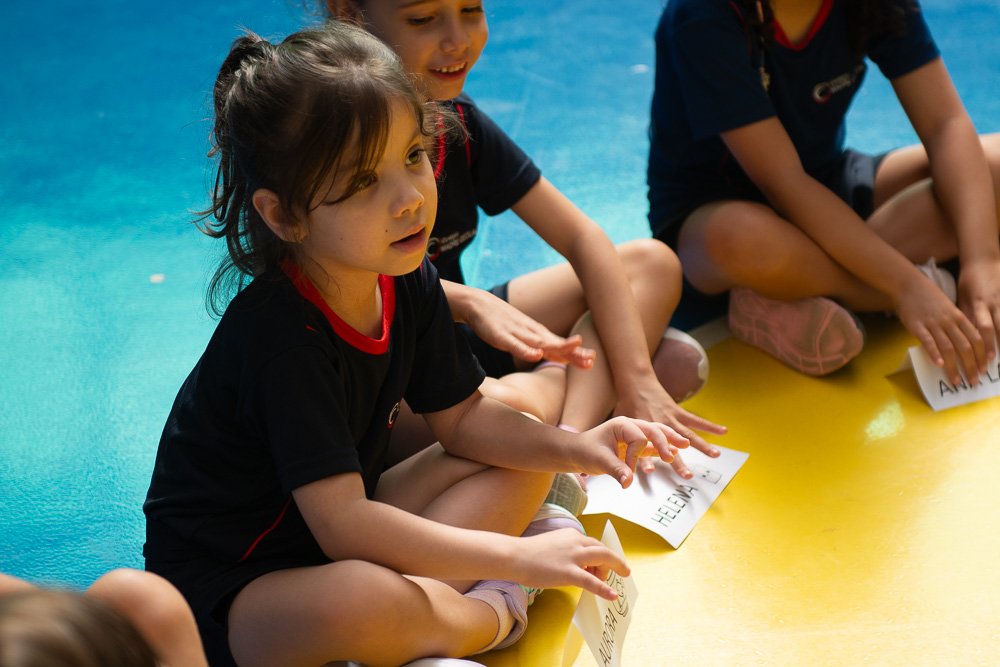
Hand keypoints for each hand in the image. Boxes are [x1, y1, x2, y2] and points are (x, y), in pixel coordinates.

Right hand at [463, 288, 594, 367]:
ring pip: (541, 343)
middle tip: (591, 359)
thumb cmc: (504, 323)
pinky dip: (527, 350)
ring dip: (557, 346)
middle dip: (573, 352)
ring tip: (574, 347)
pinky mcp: (503, 337)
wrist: (480, 305)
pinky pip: (516, 345)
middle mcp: (533, 334)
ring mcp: (519, 334)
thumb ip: (540, 347)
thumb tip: (557, 356)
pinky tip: (536, 355)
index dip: (575, 355)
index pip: (561, 347)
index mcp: (538, 336)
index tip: (591, 361)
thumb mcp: (524, 337)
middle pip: (556, 345)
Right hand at [513, 528, 628, 600]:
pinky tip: (612, 595)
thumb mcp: (553, 545)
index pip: (593, 543)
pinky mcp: (568, 572)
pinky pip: (591, 581)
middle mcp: (575, 541)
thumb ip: (567, 551)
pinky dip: (604, 588)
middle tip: (614, 574)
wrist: (514, 556)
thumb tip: (577, 566)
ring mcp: (573, 556)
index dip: (599, 556)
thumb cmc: (528, 552)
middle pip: (602, 549)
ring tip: (615, 582)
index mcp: (571, 534)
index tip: (599, 567)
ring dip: (612, 569)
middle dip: (611, 562)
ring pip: (602, 558)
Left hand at [574, 416, 690, 488]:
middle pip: (653, 430)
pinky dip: (663, 449)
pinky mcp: (636, 446)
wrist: (577, 452)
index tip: (627, 469)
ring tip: (686, 444)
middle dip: (665, 440)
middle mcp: (630, 426)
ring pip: (656, 434)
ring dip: (670, 440)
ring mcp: (635, 435)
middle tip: (675, 452)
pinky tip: (675, 453)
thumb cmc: (586, 451)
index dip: (636, 456)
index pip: (639, 438)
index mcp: (621, 424)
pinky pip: (653, 446)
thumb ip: (616, 470)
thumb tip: (628, 482)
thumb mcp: (599, 460)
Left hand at [612, 374, 726, 478]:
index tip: (649, 472)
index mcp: (642, 430)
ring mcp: (671, 419)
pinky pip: (696, 420)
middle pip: (670, 447)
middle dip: (678, 462)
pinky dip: (710, 426)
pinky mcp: (678, 412)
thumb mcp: (620, 423)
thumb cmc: (627, 405)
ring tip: (716, 455)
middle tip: (687, 476)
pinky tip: (724, 431)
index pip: (642, 448)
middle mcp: (658, 426)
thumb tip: (615, 463)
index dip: (645, 459)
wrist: (636, 383)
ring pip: (688, 434)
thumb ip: (621, 443)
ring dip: (703, 445)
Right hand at [896, 273, 986, 384]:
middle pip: (966, 347)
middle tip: (974, 381)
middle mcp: (950, 322)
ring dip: (954, 367)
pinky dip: (935, 354)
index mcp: (959, 317)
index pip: (976, 339)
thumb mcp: (948, 308)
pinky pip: (929, 342)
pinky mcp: (918, 326)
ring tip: (957, 381)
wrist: (908, 285)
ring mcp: (934, 324)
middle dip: (971, 366)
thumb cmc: (928, 297)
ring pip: (949, 348)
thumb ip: (955, 324)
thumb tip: (962, 342)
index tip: (984, 369)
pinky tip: (939, 365)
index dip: (982, 356)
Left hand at [957, 258, 999, 364]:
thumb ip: (964, 314)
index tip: (978, 360)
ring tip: (997, 361)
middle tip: (986, 367)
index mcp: (978, 303)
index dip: (980, 345)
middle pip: (994, 331)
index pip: (981, 328)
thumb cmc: (970, 281)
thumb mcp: (962, 296)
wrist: (984, 260)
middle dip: (990, 350)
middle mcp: (993, 304)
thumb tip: (958, 336)